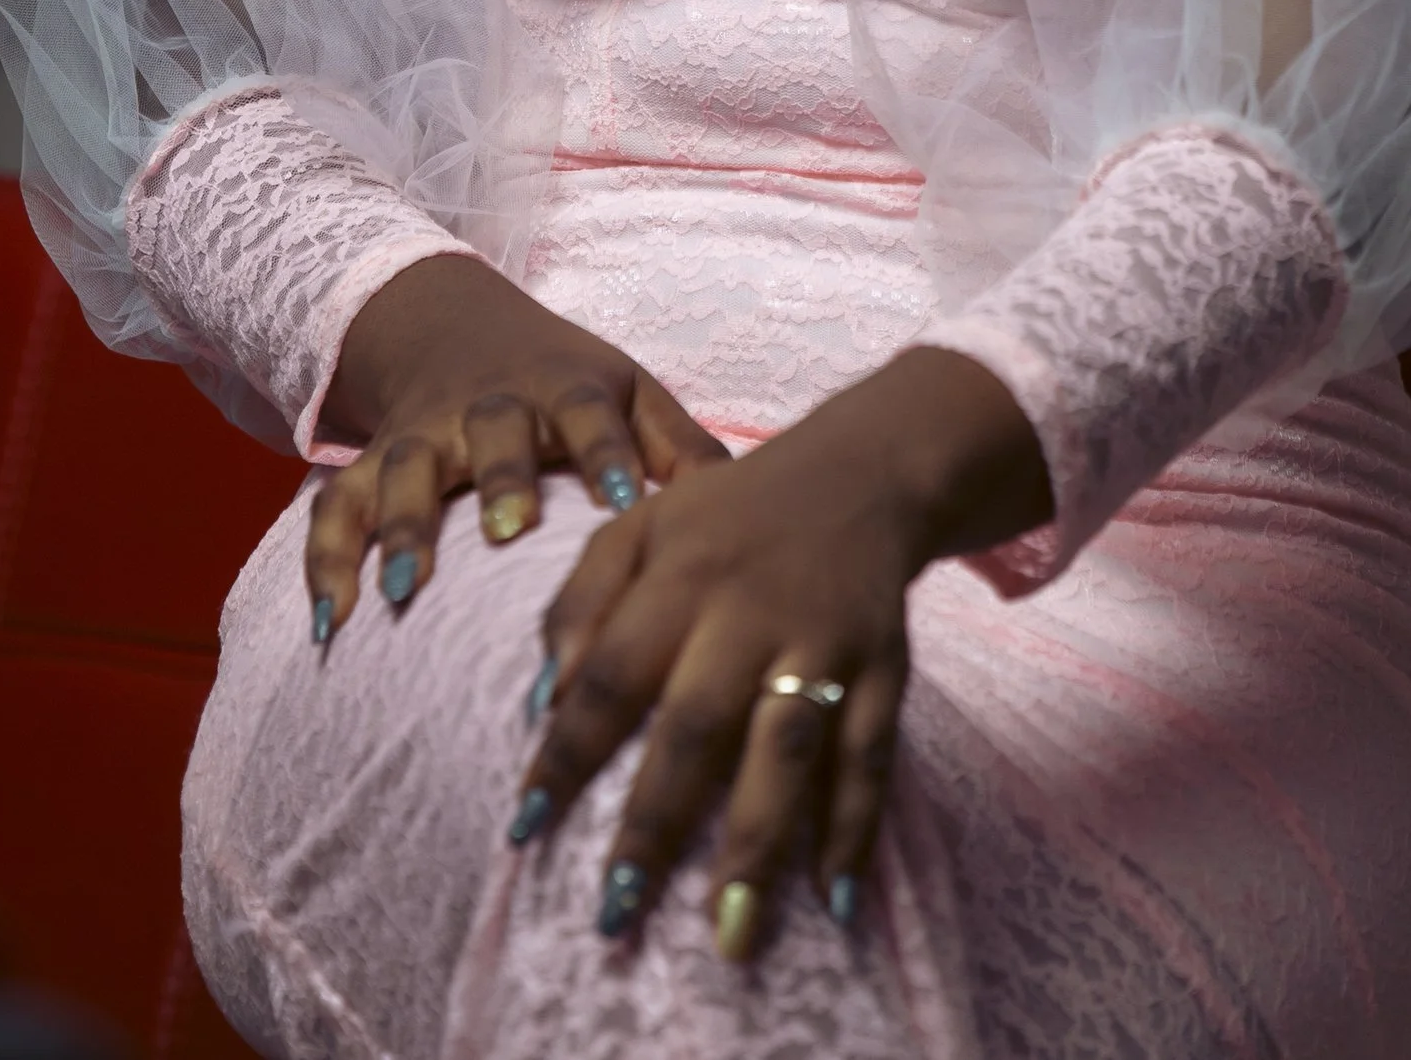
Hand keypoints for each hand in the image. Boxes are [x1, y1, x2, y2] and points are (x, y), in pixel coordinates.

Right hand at [304, 254, 728, 635]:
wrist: (458, 328)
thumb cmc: (570, 386)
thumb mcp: (632, 394)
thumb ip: (683, 448)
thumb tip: (751, 508)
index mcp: (567, 389)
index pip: (592, 415)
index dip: (607, 456)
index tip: (628, 505)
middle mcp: (489, 407)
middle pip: (492, 433)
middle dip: (499, 480)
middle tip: (507, 534)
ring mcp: (423, 435)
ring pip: (404, 469)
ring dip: (400, 525)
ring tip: (402, 592)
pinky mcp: (371, 463)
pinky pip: (337, 506)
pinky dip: (327, 559)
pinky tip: (330, 622)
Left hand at [509, 345, 1050, 960]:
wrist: (859, 472)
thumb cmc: (725, 517)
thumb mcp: (640, 525)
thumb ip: (582, 600)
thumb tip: (543, 700)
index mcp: (680, 576)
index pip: (610, 673)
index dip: (566, 753)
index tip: (524, 831)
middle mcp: (750, 612)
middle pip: (697, 725)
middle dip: (656, 823)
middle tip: (616, 916)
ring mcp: (825, 641)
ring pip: (788, 749)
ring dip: (758, 846)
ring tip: (729, 939)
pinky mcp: (887, 666)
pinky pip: (871, 754)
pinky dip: (856, 827)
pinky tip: (834, 900)